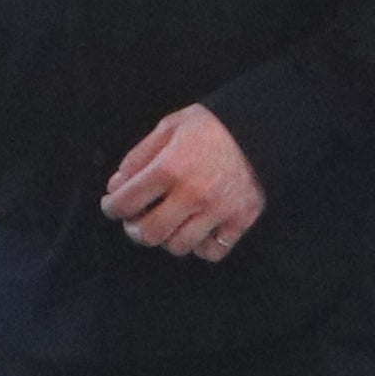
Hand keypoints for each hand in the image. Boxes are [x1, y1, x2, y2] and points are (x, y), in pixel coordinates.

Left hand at [100, 105, 266, 259]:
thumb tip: (116, 185)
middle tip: (135, 221)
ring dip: (166, 238)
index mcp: (170, 167)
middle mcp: (192, 194)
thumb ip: (139, 156)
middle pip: (149, 233)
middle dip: (134, 229)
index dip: (111, 207)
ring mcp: (218, 211)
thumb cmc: (213, 124)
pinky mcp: (240, 220)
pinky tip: (196, 232)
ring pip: (178, 246)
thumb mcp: (169, 127)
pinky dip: (200, 247)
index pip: (126, 202)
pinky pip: (212, 251)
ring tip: (167, 224)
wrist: (263, 126)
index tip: (112, 205)